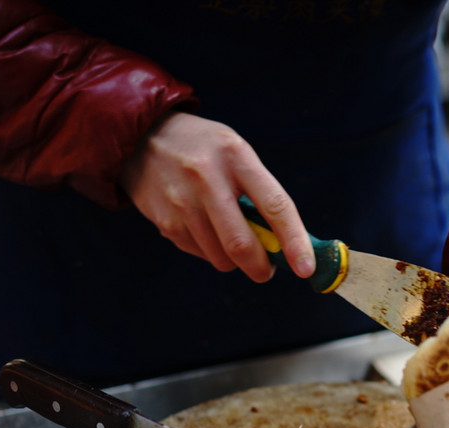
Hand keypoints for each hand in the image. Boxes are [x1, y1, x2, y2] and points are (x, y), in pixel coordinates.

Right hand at [120, 112, 314, 282]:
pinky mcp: (165, 221)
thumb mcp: (236, 154)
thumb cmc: (204, 150)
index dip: (294, 241)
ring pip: (220, 257)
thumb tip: (287, 244)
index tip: (306, 268)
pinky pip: (199, 254)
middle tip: (266, 270)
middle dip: (260, 267)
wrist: (141, 137)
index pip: (274, 206)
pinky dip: (210, 251)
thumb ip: (261, 194)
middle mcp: (207, 179)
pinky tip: (202, 227)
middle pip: (241, 244)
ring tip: (229, 237)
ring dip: (234, 261)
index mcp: (236, 157)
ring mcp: (182, 202)